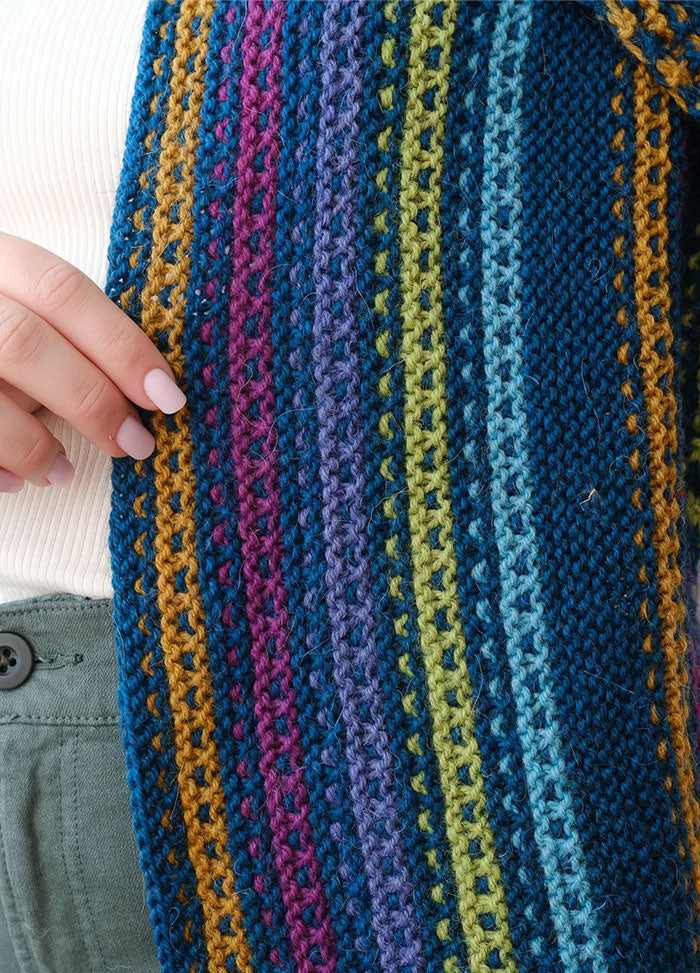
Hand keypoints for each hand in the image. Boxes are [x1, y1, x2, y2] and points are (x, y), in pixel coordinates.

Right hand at [0, 232, 186, 491]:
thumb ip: (68, 339)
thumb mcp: (23, 309)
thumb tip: (143, 392)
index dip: (121, 346)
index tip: (167, 397)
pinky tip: (15, 484)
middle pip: (22, 342)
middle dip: (89, 400)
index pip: (62, 291)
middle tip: (134, 445)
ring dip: (34, 445)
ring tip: (65, 473)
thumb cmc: (3, 325)